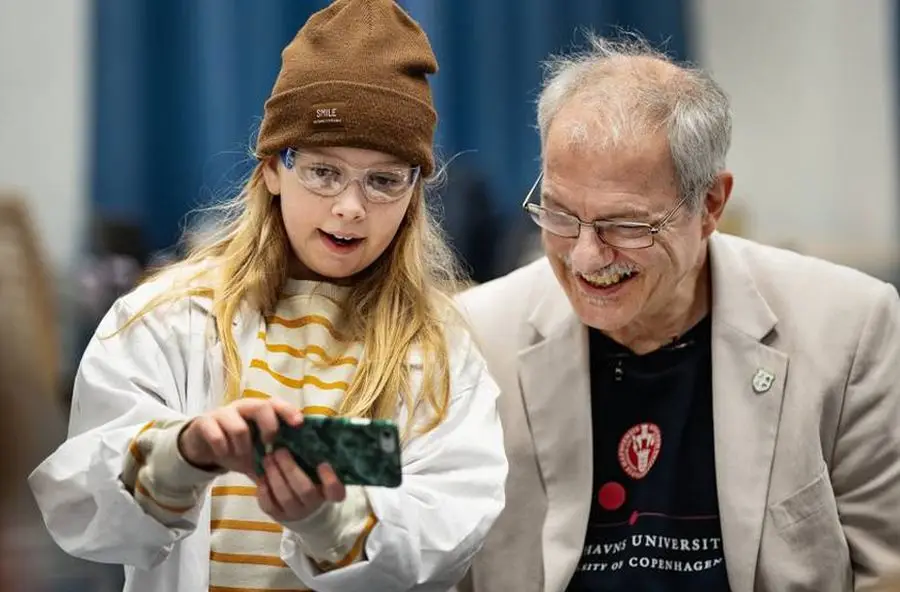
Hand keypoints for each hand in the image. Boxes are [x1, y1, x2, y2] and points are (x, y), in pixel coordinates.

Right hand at [177, 397, 302, 476]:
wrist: (203, 446)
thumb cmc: (237, 447)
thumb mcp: (256, 455)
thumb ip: (273, 461)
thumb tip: (296, 477)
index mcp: (259, 411)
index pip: (276, 403)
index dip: (288, 411)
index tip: (298, 424)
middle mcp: (243, 407)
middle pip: (261, 407)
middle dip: (269, 428)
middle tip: (268, 446)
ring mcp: (223, 413)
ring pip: (239, 427)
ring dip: (242, 447)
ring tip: (240, 455)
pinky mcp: (205, 422)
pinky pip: (216, 435)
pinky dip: (222, 448)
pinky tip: (223, 454)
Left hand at [256, 448, 346, 521]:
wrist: (304, 511)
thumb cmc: (312, 480)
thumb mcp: (318, 470)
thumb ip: (315, 455)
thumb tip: (307, 426)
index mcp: (328, 493)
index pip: (336, 492)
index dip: (330, 480)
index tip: (323, 464)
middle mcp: (314, 505)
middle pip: (304, 489)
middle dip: (290, 468)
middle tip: (280, 450)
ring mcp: (296, 513)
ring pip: (285, 497)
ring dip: (275, 475)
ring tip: (267, 458)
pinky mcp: (278, 516)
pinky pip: (269, 506)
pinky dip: (264, 490)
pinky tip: (261, 476)